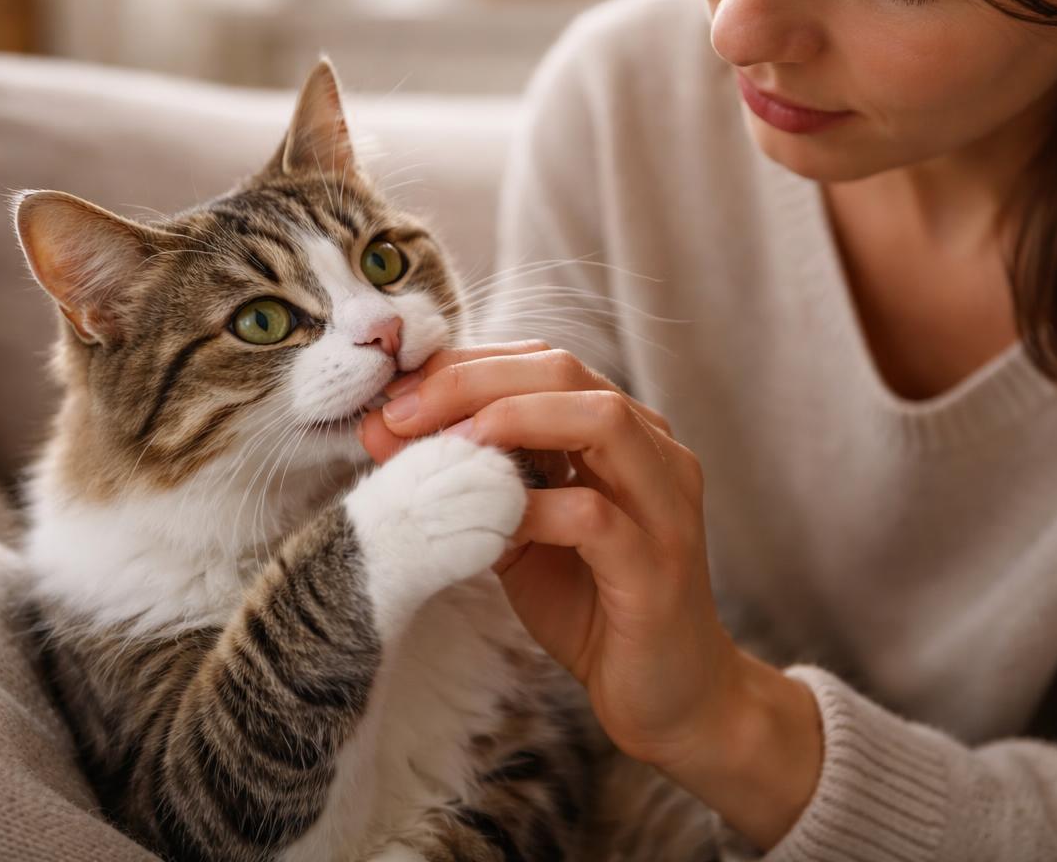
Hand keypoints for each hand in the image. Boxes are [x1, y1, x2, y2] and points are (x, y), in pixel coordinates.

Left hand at [359, 342, 823, 847]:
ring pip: (599, 420)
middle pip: (565, 372)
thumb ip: (472, 480)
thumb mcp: (521, 531)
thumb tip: (386, 431)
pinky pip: (595, 515)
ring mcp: (664, 504)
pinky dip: (534, 508)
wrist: (670, 695)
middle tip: (400, 412)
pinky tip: (490, 522)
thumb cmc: (594, 606)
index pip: (543, 362)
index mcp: (623, 432)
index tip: (395, 393)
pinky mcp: (658, 565)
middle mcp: (654, 450)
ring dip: (511, 420)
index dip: (465, 366)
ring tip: (447, 446)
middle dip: (473, 381)